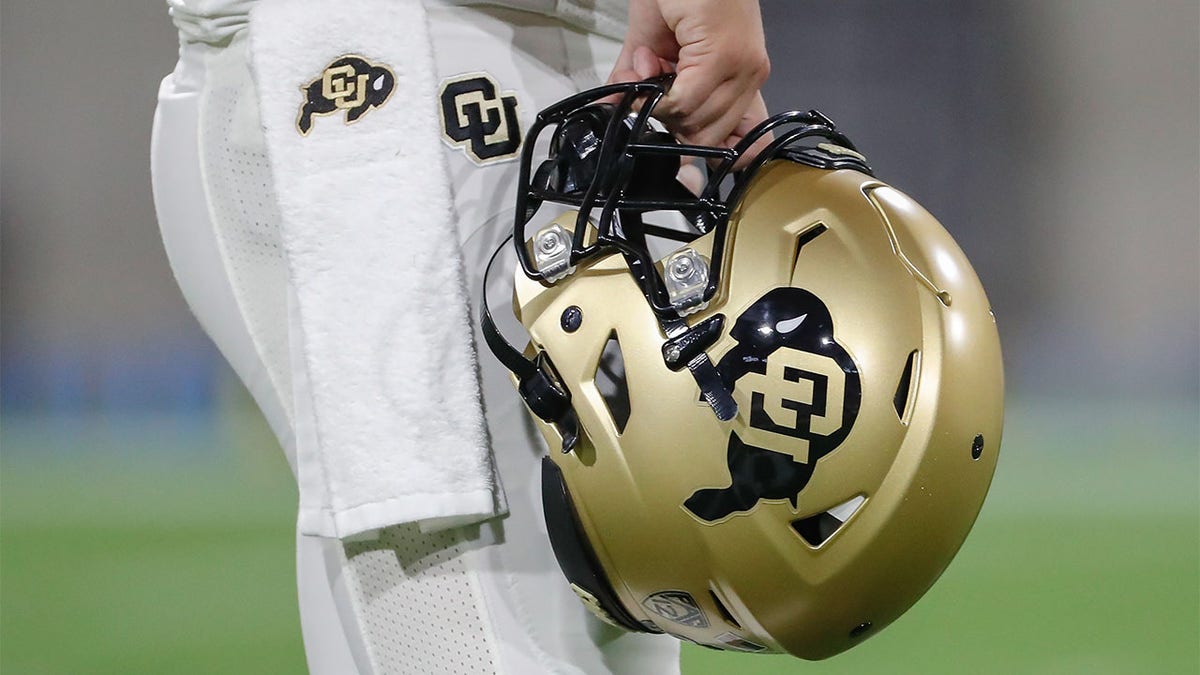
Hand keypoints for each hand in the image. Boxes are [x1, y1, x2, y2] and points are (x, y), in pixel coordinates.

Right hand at [608, 0, 770, 150]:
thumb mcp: (659, 46)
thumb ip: (641, 86)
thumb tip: (611, 117)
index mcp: (742, 81)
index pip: (744, 144)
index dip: (710, 160)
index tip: (683, 169)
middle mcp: (750, 78)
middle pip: (707, 138)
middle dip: (670, 126)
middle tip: (649, 84)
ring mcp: (741, 68)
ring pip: (694, 123)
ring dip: (658, 103)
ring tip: (648, 62)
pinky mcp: (724, 57)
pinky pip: (684, 101)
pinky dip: (657, 92)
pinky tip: (649, 63)